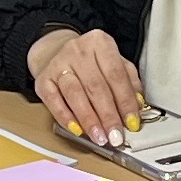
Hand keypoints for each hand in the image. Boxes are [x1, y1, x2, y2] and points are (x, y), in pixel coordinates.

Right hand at [27, 27, 146, 143]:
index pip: (116, 75)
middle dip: (108, 115)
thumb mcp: (113, 62)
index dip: (126, 101)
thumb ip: (128, 81)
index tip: (132, 122)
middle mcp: (77, 50)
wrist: (55, 52)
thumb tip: (138, 105)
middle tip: (116, 135)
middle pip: (96, 87)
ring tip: (100, 137)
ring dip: (89, 119)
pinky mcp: (43, 79)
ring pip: (75, 94)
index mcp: (100, 43)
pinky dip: (66, 117)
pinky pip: (54, 101)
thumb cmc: (90, 61)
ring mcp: (58, 64)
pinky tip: (77, 130)